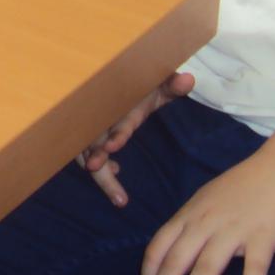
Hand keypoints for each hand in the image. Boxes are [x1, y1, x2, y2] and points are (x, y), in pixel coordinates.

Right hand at [80, 71, 193, 206]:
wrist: (120, 75)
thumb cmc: (142, 84)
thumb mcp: (158, 84)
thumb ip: (173, 84)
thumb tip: (189, 80)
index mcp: (123, 104)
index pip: (119, 120)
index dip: (116, 133)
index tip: (113, 147)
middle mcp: (105, 115)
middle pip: (96, 140)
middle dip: (98, 159)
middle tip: (113, 190)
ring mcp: (94, 125)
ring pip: (87, 151)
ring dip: (101, 174)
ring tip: (119, 198)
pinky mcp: (89, 133)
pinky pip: (85, 151)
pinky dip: (97, 165)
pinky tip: (114, 172)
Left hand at [143, 151, 274, 274]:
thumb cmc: (241, 187)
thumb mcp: (205, 200)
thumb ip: (189, 224)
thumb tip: (170, 248)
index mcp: (190, 215)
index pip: (159, 245)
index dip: (149, 271)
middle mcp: (206, 223)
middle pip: (177, 260)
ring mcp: (234, 231)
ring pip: (207, 267)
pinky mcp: (262, 237)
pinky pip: (254, 268)